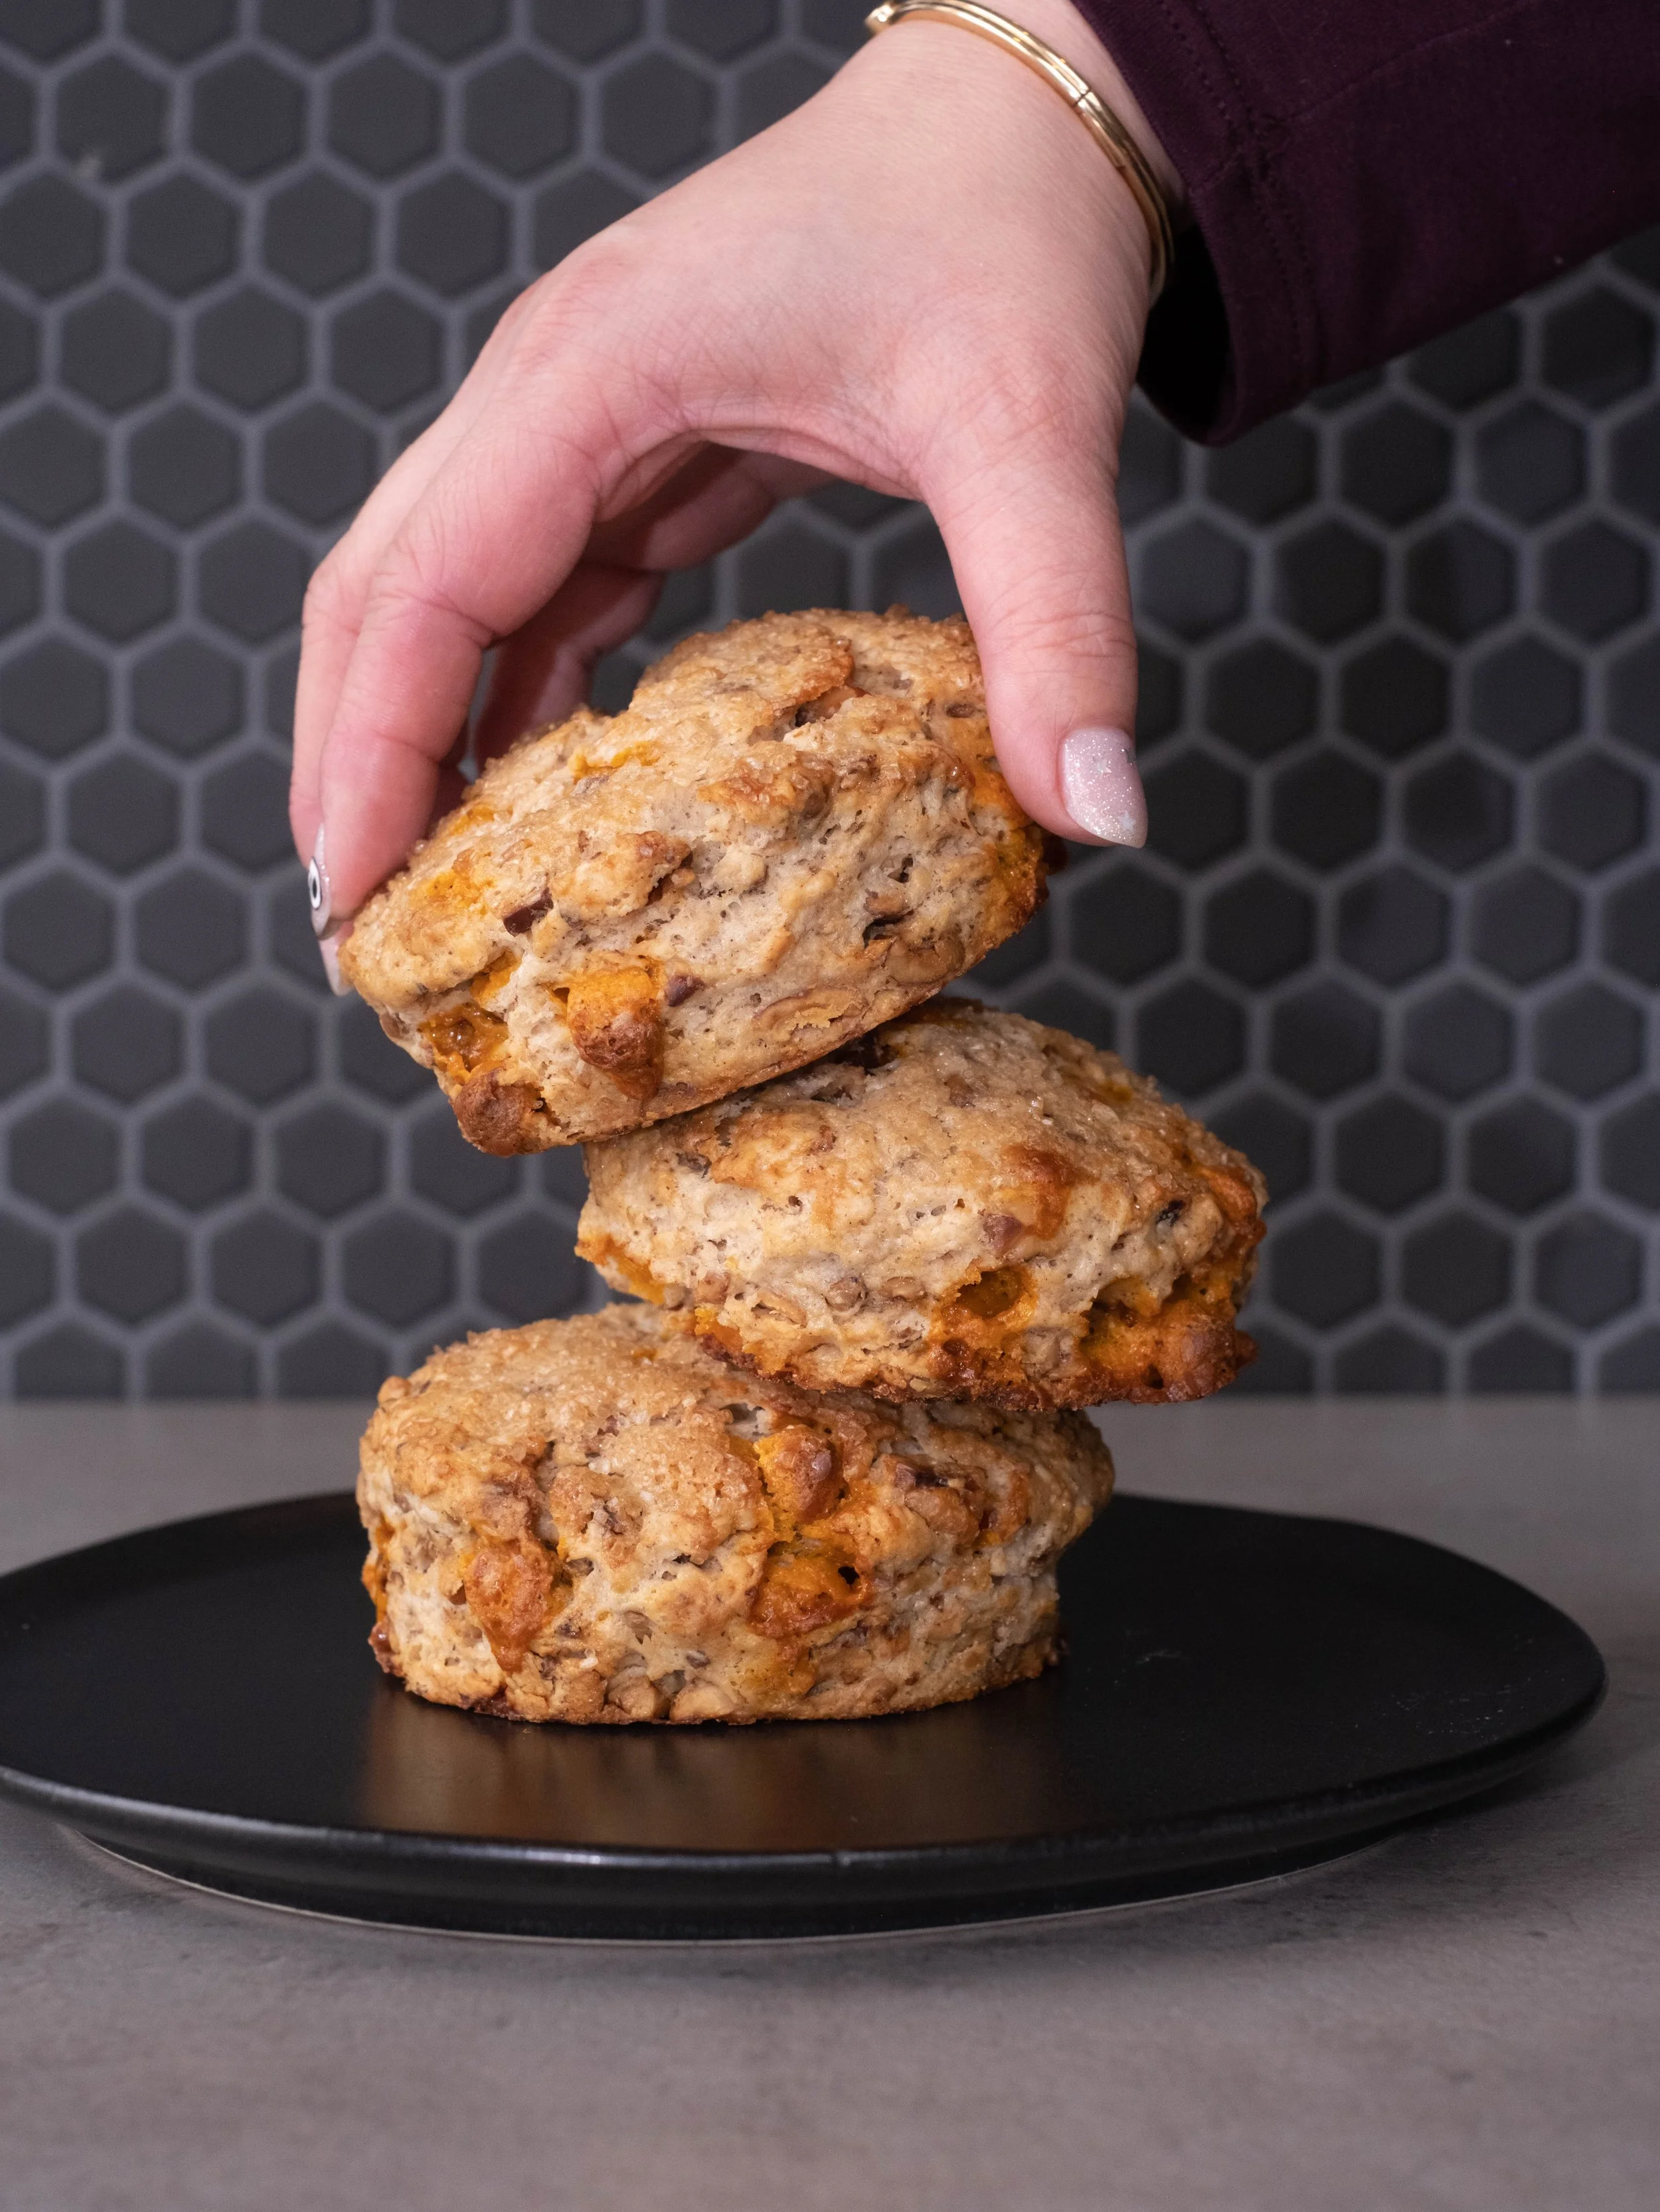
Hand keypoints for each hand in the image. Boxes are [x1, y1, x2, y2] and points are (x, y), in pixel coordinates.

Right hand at [290, 1, 1179, 937]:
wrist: (1020, 118)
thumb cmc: (1001, 224)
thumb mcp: (1033, 432)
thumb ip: (1057, 625)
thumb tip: (1094, 811)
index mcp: (595, 372)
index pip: (425, 584)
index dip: (371, 749)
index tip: (351, 894)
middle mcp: (553, 393)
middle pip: (385, 593)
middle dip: (356, 762)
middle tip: (361, 936)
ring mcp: (583, 424)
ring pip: (443, 601)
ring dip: (422, 742)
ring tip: (430, 900)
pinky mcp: (634, 454)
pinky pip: (539, 597)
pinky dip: (516, 702)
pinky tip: (538, 804)